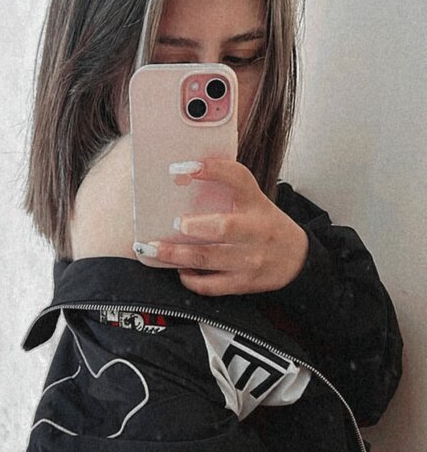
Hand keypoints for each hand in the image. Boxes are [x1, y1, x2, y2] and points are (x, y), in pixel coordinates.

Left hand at [134, 156, 308, 295]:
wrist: (297, 260)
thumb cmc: (267, 227)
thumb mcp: (256, 201)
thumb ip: (229, 189)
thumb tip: (185, 174)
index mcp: (257, 204)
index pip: (239, 179)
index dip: (213, 170)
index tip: (186, 166)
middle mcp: (256, 231)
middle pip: (223, 227)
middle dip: (194, 226)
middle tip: (175, 222)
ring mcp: (250, 260)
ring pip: (208, 258)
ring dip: (177, 255)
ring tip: (155, 249)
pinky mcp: (243, 283)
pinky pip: (211, 285)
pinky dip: (190, 279)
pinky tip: (179, 270)